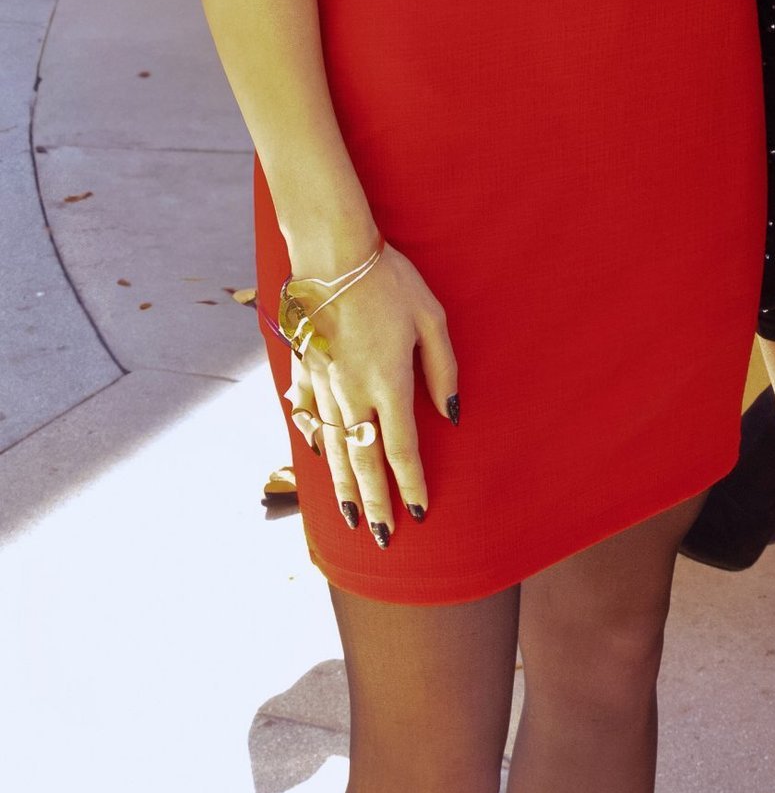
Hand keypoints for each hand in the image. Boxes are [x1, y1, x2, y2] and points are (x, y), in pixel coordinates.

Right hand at [284, 247, 458, 546]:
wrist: (332, 255)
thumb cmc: (390, 281)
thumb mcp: (432, 317)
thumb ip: (443, 369)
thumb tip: (451, 415)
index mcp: (389, 382)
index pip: (403, 449)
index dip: (412, 485)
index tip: (420, 513)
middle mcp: (353, 393)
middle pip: (365, 461)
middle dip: (376, 503)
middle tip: (385, 537)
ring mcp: (324, 385)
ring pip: (335, 449)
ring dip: (345, 487)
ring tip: (352, 518)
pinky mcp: (306, 371)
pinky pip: (310, 418)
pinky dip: (317, 445)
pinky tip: (321, 461)